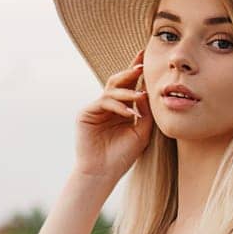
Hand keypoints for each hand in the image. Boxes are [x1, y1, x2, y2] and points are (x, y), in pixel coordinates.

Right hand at [73, 47, 153, 185]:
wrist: (103, 173)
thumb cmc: (122, 156)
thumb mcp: (141, 133)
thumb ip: (145, 113)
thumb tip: (146, 92)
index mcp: (121, 109)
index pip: (129, 86)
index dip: (137, 73)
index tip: (147, 60)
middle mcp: (108, 106)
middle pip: (118, 82)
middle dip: (130, 72)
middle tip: (142, 64)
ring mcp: (96, 109)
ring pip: (111, 90)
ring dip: (127, 91)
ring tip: (140, 95)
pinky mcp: (86, 113)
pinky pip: (103, 102)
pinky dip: (117, 106)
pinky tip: (129, 112)